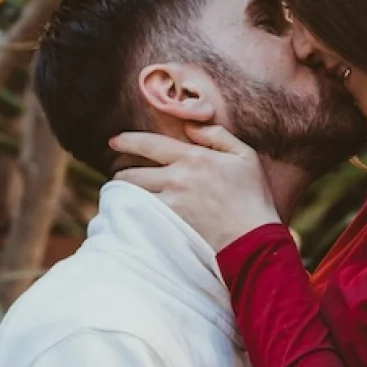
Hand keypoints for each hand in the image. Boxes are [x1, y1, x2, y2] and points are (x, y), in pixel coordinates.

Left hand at [110, 125, 281, 250]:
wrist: (252, 238)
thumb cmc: (252, 197)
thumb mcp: (245, 156)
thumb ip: (218, 135)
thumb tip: (192, 127)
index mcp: (193, 157)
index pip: (149, 144)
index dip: (127, 141)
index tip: (114, 141)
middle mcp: (177, 177)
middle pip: (132, 172)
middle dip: (120, 172)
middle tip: (117, 174)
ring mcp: (171, 202)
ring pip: (132, 194)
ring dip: (122, 192)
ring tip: (121, 193)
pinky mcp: (169, 224)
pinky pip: (139, 213)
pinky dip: (131, 211)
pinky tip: (130, 212)